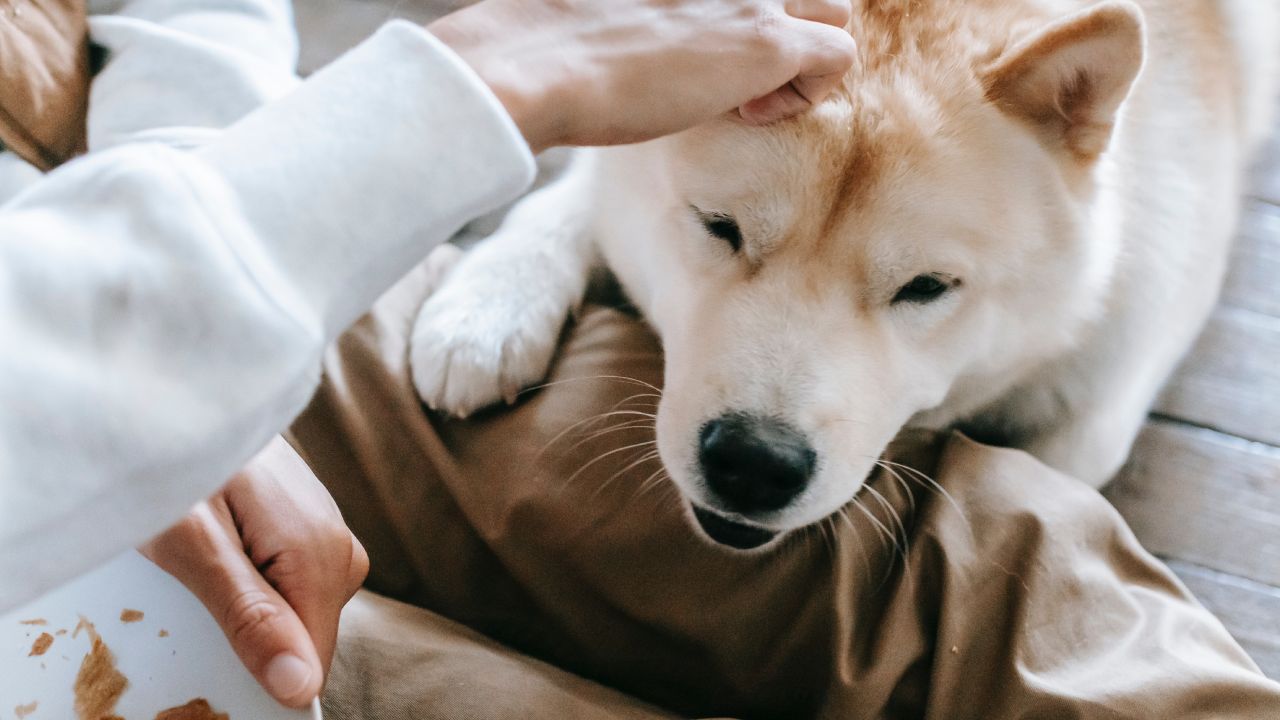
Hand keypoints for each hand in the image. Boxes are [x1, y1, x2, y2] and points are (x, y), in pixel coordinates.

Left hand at [141, 436, 368, 708]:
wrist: (175, 393)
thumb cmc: (174, 455)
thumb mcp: (193, 545)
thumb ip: (251, 616)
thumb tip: (302, 690)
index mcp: (321, 554)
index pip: (310, 664)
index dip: (255, 673)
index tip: (204, 640)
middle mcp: (341, 546)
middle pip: (301, 639)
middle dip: (243, 633)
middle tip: (185, 583)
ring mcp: (331, 535)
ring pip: (293, 614)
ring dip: (242, 604)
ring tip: (195, 556)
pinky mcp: (313, 529)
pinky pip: (287, 584)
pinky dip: (247, 580)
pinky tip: (214, 545)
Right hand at [430, 0, 856, 150]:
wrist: (535, 64)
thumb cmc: (548, 46)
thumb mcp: (605, 6)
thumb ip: (644, 10)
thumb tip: (638, 36)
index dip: (742, 14)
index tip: (699, 48)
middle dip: (786, 22)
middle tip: (738, 70)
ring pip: (836, 5)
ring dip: (803, 54)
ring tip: (750, 95)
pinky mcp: (765, 41)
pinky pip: (839, 55)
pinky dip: (809, 93)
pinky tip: (751, 114)